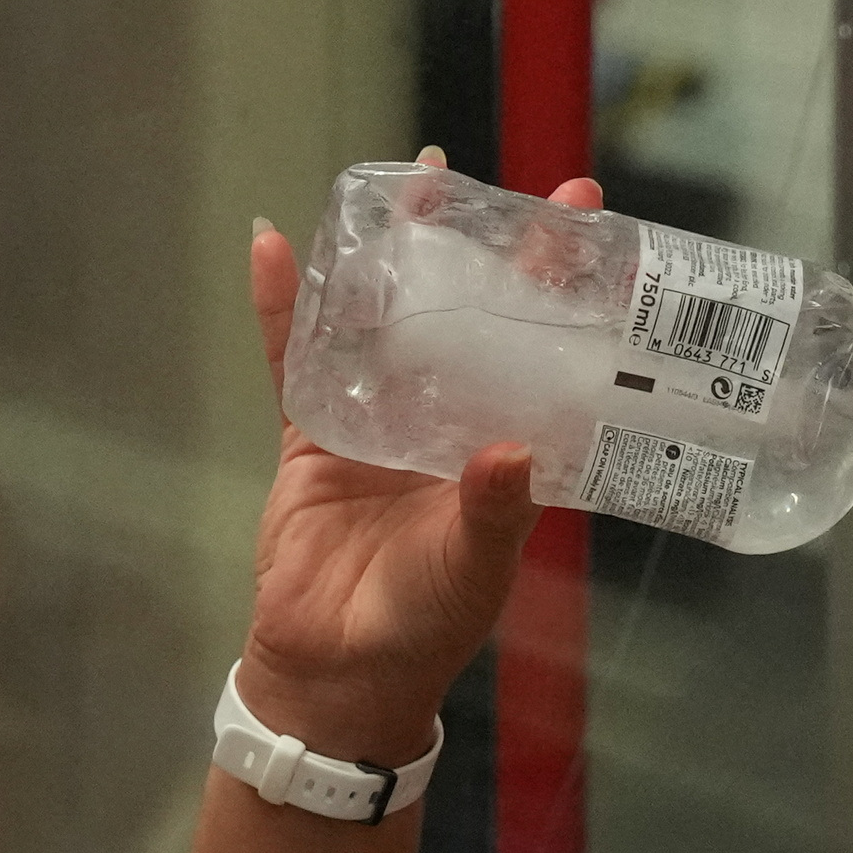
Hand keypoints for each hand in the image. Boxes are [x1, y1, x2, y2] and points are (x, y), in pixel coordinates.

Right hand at [231, 161, 600, 762]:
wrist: (334, 675)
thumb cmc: (423, 628)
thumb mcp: (474, 568)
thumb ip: (493, 512)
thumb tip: (511, 454)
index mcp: (502, 443)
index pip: (539, 341)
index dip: (557, 277)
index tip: (580, 208)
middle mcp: (446, 418)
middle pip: (462, 309)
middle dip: (470, 243)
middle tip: (473, 178)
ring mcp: (376, 419)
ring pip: (383, 317)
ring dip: (385, 253)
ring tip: (398, 184)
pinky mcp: (311, 435)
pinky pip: (296, 358)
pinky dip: (282, 306)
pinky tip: (273, 245)